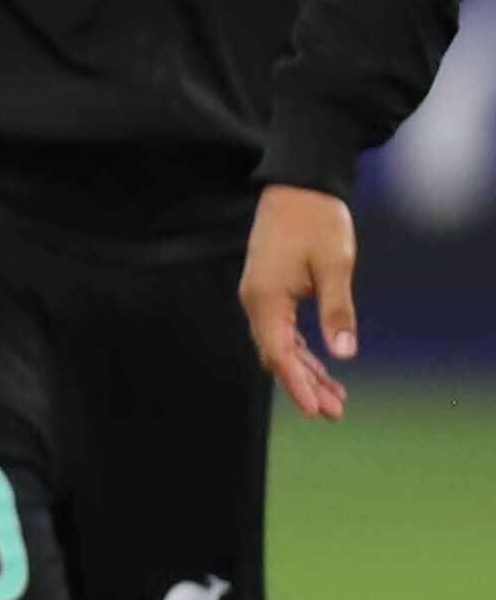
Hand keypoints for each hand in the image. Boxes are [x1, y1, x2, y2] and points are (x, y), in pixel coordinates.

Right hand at [244, 185, 359, 420]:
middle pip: (278, 355)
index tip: (316, 410)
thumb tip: (344, 352)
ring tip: (335, 398)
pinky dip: (302, 352)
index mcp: (266, 298)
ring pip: (281, 346)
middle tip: (335, 412)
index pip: (279, 352)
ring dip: (306, 372)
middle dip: (305, 385)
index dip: (297, 383)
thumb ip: (337, 311)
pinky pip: (283, 331)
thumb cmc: (316, 222)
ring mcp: (261, 297)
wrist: (298, 187)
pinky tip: (322, 366)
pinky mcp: (271, 291)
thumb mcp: (335, 265)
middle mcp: (257, 302)